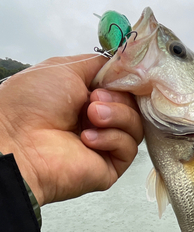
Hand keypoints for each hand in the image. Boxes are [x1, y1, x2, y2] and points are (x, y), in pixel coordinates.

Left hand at [0, 54, 142, 205]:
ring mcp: (105, 144)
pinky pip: (129, 147)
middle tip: (94, 99)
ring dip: (117, 115)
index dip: (129, 82)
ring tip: (92, 115)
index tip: (129, 75)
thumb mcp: (66, 68)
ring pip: (136, 125)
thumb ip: (100, 66)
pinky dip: (112, 138)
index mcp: (87, 98)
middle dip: (118, 98)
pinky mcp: (111, 166)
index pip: (124, 88)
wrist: (19, 142)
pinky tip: (87, 139)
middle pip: (134, 105)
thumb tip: (127, 67)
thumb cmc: (32, 104)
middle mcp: (98, 120)